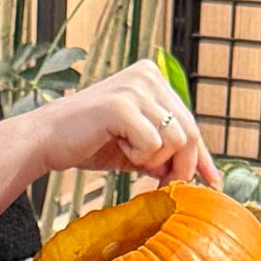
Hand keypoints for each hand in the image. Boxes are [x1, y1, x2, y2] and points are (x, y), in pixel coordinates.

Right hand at [32, 65, 219, 190]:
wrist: (46, 140)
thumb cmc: (88, 141)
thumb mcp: (134, 146)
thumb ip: (163, 152)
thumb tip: (193, 173)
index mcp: (153, 78)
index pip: (190, 121)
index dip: (203, 156)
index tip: (214, 181)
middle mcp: (148, 75)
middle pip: (189, 132)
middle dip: (180, 166)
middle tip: (162, 184)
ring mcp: (135, 88)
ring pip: (175, 140)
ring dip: (153, 160)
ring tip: (127, 154)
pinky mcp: (122, 105)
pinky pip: (153, 144)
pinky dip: (137, 157)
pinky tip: (117, 147)